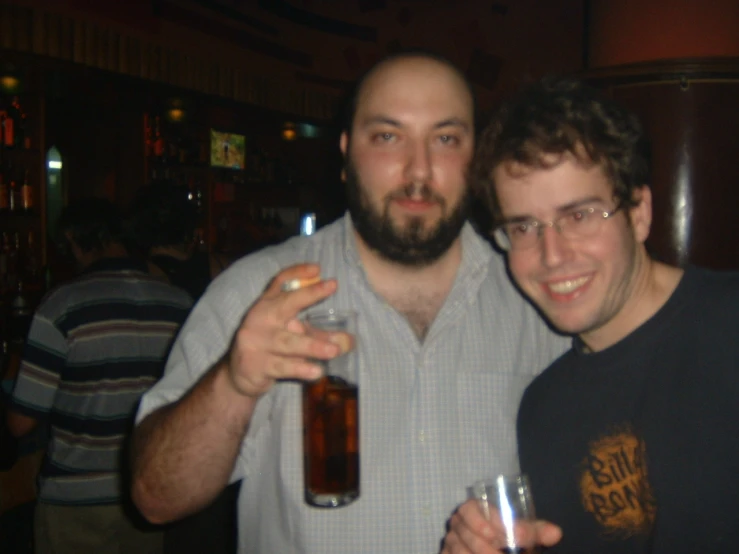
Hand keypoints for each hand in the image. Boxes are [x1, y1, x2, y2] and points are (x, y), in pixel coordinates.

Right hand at [224, 263, 351, 398]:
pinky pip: (283, 366)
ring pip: (288, 342)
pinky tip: (317, 372)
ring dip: (313, 345)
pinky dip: (301, 368)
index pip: (280, 281)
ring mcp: (256, 342)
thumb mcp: (291, 335)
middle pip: (285, 303)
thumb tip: (349, 341)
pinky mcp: (256, 365)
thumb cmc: (270, 347)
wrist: (238, 375)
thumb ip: (317, 334)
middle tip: (332, 286)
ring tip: (334, 350)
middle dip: (309, 294)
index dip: (298, 273)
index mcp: (267, 305)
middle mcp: (260, 318)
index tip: (317, 268)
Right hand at [442, 499, 561, 552]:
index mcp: (471, 509)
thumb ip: (535, 531)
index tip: (519, 537)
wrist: (488, 548)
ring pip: (460, 550)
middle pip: (468, 534)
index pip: (473, 509)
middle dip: (489, 548)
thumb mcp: (519, 532)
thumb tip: (555, 533)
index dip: (493, 521)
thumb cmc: (503, 536)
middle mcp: (457, 524)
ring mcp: (450, 543)